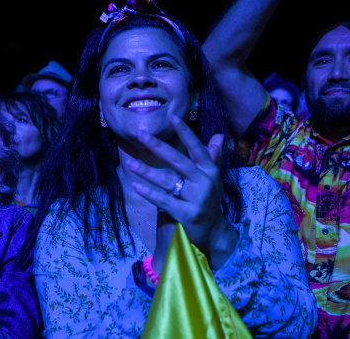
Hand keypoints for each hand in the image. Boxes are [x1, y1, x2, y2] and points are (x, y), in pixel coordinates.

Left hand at [128, 115, 235, 273]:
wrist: (212, 232)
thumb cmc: (208, 200)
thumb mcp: (212, 178)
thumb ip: (213, 157)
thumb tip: (219, 135)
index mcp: (210, 171)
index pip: (197, 147)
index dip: (185, 132)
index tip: (172, 116)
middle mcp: (205, 182)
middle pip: (178, 161)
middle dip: (159, 146)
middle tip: (141, 134)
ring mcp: (197, 199)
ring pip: (167, 181)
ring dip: (146, 171)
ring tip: (129, 163)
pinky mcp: (187, 215)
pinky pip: (164, 201)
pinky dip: (149, 193)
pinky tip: (135, 186)